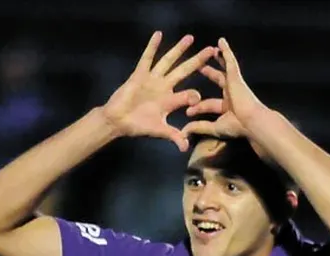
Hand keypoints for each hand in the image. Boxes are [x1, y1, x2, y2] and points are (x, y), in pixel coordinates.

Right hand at [102, 31, 216, 149]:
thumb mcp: (158, 131)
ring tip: (190, 38)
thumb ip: (173, 136)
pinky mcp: (140, 75)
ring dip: (179, 49)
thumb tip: (185, 147)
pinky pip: (147, 59)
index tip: (198, 99)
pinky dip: (152, 47)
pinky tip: (159, 34)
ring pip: (168, 61)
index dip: (194, 96)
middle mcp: (164, 87)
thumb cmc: (137, 125)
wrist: (117, 121)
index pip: (188, 94)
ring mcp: (153, 79)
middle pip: (184, 71)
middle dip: (198, 61)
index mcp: (170, 101)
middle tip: (211, 50)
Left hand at [182, 37, 271, 139]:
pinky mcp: (236, 76)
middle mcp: (231, 93)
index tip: (188, 112)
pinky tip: (221, 41)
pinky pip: (230, 60)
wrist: (252, 121)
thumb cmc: (237, 126)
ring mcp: (234, 83)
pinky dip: (226, 51)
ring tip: (213, 49)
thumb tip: (184, 132)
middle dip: (209, 74)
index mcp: (227, 107)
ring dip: (220, 58)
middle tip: (200, 68)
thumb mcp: (214, 128)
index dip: (198, 107)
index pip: (208, 105)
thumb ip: (199, 127)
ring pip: (226, 67)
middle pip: (218, 80)